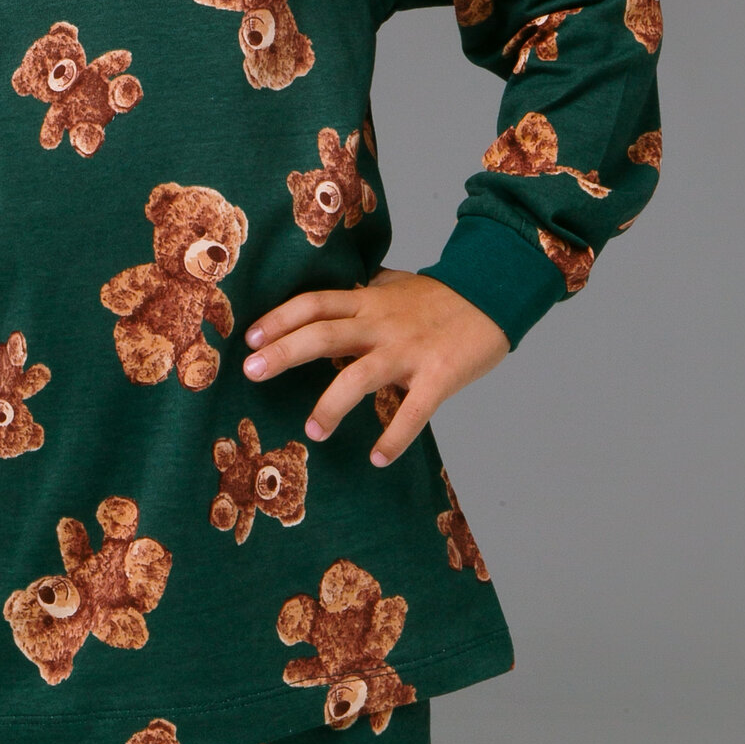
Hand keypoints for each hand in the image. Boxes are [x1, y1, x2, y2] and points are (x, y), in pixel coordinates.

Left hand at [241, 266, 508, 464]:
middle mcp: (381, 323)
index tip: (250, 337)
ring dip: (331, 404)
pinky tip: (378, 458)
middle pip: (323, 334)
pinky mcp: (438, 376)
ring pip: (360, 376)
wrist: (494, 293)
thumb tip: (329, 300)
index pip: (314, 304)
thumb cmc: (441, 296)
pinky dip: (395, 437)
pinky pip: (413, 411)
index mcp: (368, 302)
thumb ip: (362, 295)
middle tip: (251, 372)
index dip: (279, 318)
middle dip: (284, 353)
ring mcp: (408, 350)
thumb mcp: (394, 285)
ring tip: (314, 430)